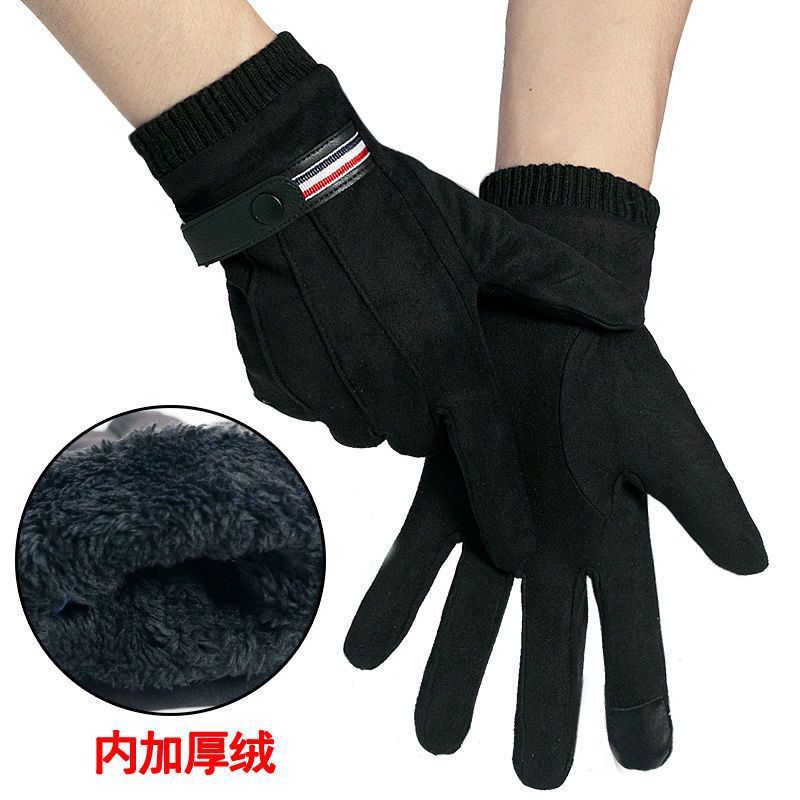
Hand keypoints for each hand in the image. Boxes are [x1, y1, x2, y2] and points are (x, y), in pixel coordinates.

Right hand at [131, 35, 644, 573]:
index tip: (518, 552)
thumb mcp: (485, 234)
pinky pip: (313, 408)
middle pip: (418, 440)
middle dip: (424, 411)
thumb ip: (557, 283)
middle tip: (418, 350)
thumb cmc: (395, 205)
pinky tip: (323, 328)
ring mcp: (328, 391)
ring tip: (368, 333)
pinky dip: (322, 383)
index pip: (487, 458)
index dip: (504, 509)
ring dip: (373, 399)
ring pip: (364, 429)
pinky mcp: (277, 386)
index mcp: (449, 360)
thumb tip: (623, 319)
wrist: (289, 179)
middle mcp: (391, 389)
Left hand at [344, 165, 766, 787]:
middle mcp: (551, 541)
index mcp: (613, 532)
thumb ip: (702, 496)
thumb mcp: (662, 427)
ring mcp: (495, 520)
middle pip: (548, 636)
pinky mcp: (444, 491)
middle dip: (542, 702)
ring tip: (433, 735)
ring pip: (473, 610)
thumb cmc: (612, 366)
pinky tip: (364, 653)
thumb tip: (754, 568)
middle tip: (535, 772)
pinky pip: (415, 555)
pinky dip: (392, 603)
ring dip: (453, 670)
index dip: (638, 689)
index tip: (639, 758)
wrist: (543, 311)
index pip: (633, 626)